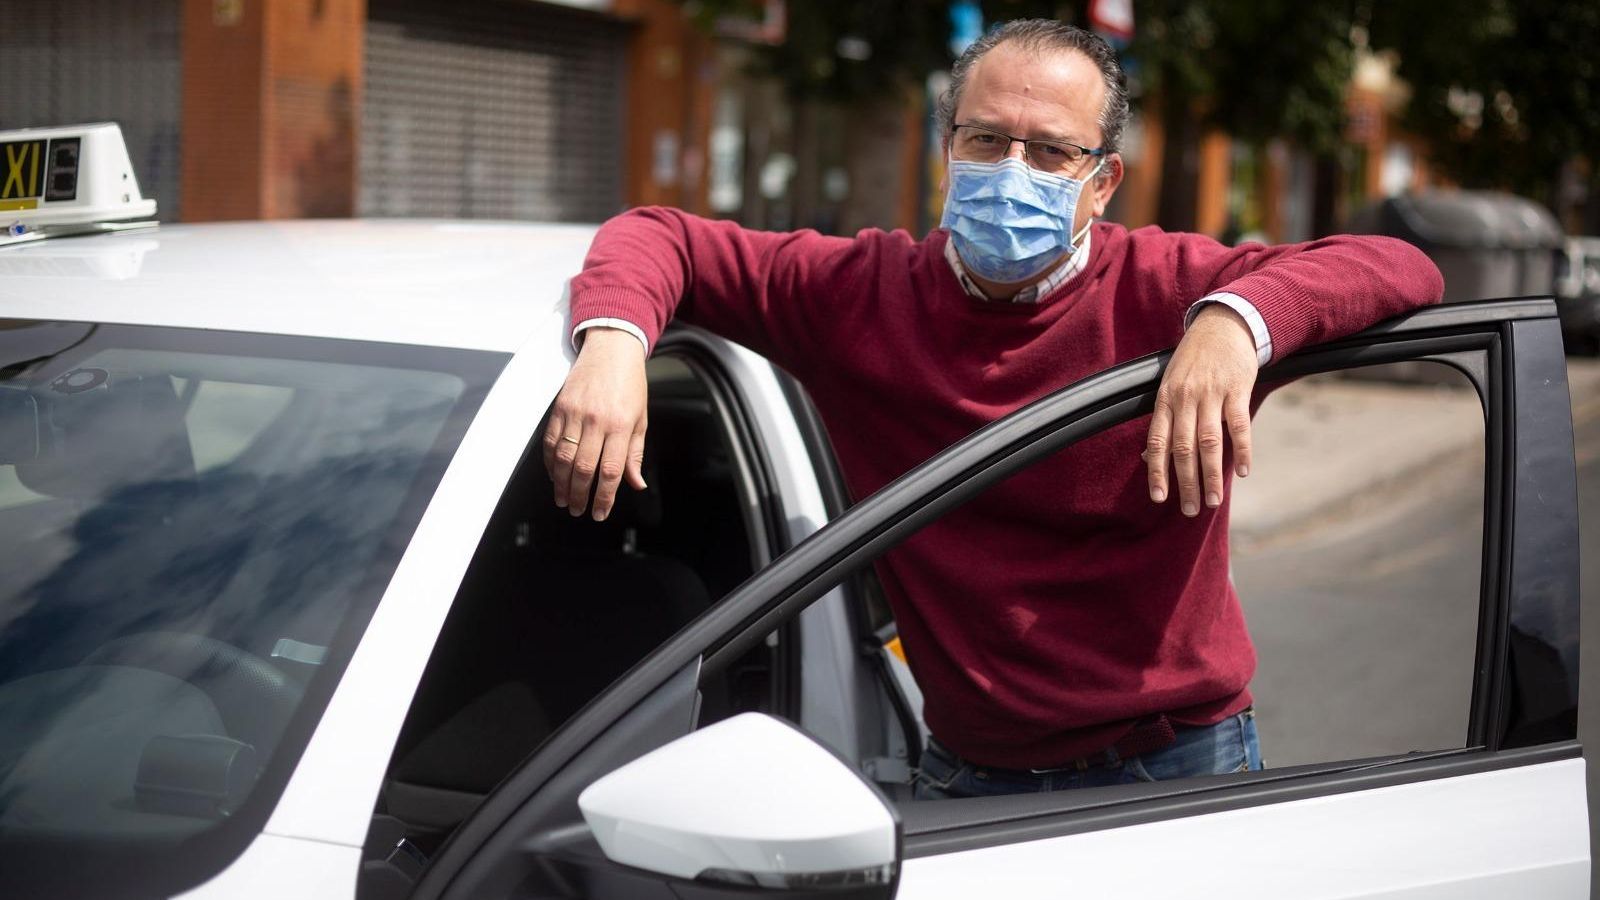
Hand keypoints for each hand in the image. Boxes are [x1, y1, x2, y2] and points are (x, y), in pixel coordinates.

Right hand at [543, 327, 647, 520]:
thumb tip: (636, 484)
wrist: (612, 349)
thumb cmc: (630, 384)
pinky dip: (550, 462)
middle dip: (580, 495)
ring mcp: (575, 413)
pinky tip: (554, 475)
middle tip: (577, 510)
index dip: (604, 497)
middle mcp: (596, 420)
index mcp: (620, 425)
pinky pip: (551, 441)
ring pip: (563, 457)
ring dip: (561, 483)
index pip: (610, 471)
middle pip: (583, 468)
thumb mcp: (641, 419)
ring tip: (564, 499)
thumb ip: (635, 454)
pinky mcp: (560, 407)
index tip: (600, 512)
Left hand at [1144, 305, 1257, 516]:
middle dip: (1186, 483)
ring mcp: (1211, 394)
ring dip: (1211, 475)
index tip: (1159, 499)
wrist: (1223, 324)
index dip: (1157, 472)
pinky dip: (1241, 450)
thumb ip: (1164, 421)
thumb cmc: (1194, 361)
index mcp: (1165, 400)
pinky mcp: (1237, 389)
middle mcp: (1185, 399)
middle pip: (1183, 448)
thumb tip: (1148, 458)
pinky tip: (1241, 471)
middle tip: (1191, 510)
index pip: (1157, 442)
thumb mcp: (1170, 386)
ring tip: (1214, 501)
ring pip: (1209, 442)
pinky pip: (1238, 425)